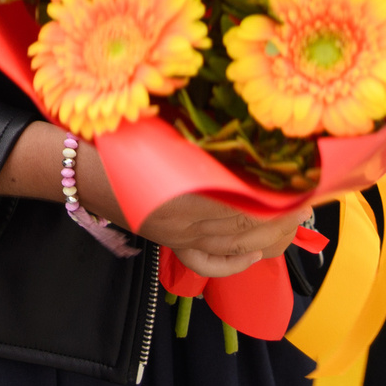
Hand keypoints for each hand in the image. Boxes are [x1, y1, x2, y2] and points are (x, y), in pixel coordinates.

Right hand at [72, 136, 301, 276]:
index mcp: (184, 191)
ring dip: (269, 239)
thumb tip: (248, 122)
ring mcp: (177, 235)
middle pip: (248, 230)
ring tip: (292, 222)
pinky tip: (254, 253)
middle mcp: (184, 221)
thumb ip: (199, 130)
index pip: (248, 206)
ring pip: (234, 248)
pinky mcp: (168, 241)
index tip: (305, 187)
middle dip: (284, 220)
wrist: (77, 166)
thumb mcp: (161, 124)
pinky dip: (234, 263)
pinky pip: (206, 263)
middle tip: (308, 203)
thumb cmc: (117, 135)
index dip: (282, 202)